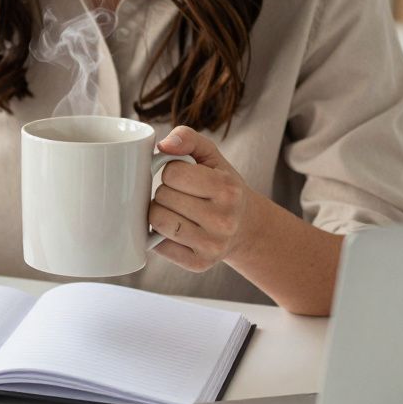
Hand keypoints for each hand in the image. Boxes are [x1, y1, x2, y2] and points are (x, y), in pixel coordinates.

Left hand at [149, 125, 258, 271]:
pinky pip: (158, 245)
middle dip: (164, 191)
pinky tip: (174, 230)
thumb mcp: (211, 157)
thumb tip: (163, 145)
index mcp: (227, 189)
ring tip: (175, 210)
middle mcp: (224, 220)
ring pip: (158, 221)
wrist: (245, 227)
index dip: (170, 171)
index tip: (181, 176)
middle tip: (180, 195)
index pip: (172, 172)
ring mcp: (212, 245)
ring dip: (158, 212)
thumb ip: (187, 139)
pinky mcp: (198, 264)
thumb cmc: (221, 187)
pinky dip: (158, 235)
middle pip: (163, 196)